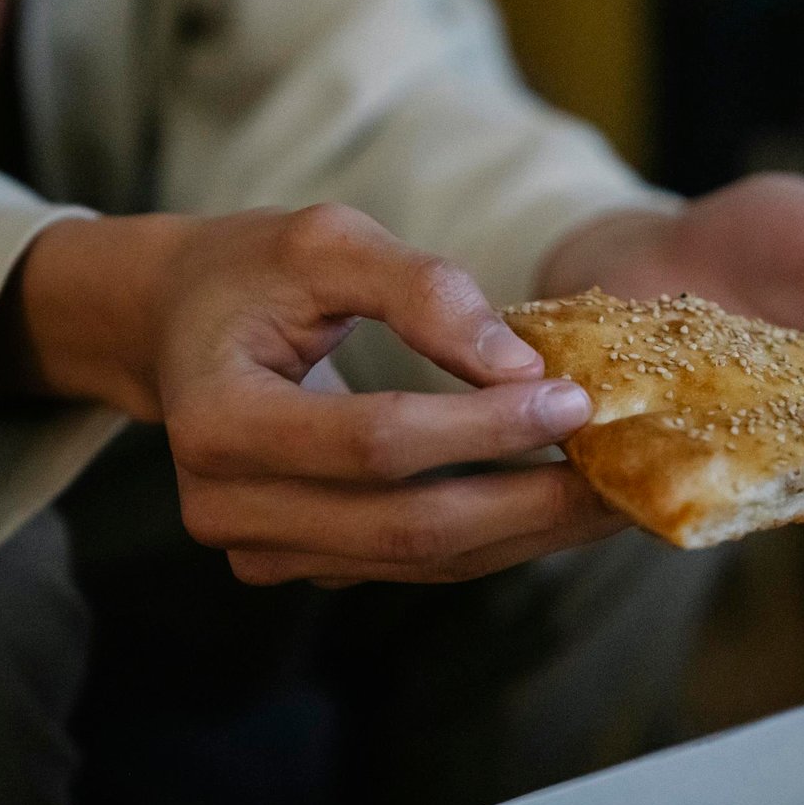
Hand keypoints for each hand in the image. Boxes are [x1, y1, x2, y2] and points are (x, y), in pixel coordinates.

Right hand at [0, 205, 627, 585]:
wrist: (180, 324)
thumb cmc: (254, 269)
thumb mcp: (329, 241)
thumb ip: (423, 290)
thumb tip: (521, 365)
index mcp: (218, 417)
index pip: (375, 442)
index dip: (483, 428)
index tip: (576, 398)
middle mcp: (225, 505)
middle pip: (405, 527)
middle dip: (528, 504)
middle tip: (623, 474)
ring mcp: (258, 548)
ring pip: (418, 562)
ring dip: (525, 534)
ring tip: (612, 495)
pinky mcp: (298, 562)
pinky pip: (411, 563)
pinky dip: (492, 537)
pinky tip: (554, 504)